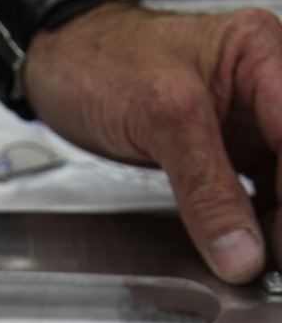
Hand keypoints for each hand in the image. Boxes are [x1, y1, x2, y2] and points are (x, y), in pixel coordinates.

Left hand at [24, 3, 281, 283]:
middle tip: (266, 258)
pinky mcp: (217, 153)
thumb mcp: (161, 119)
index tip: (275, 241)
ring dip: (269, 228)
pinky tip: (237, 249)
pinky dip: (243, 225)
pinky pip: (247, 194)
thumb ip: (205, 186)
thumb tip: (241, 250)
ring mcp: (240, 125)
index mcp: (260, 58)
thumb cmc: (101, 64)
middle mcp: (261, 90)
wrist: (61, 70)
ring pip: (278, 186)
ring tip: (253, 264)